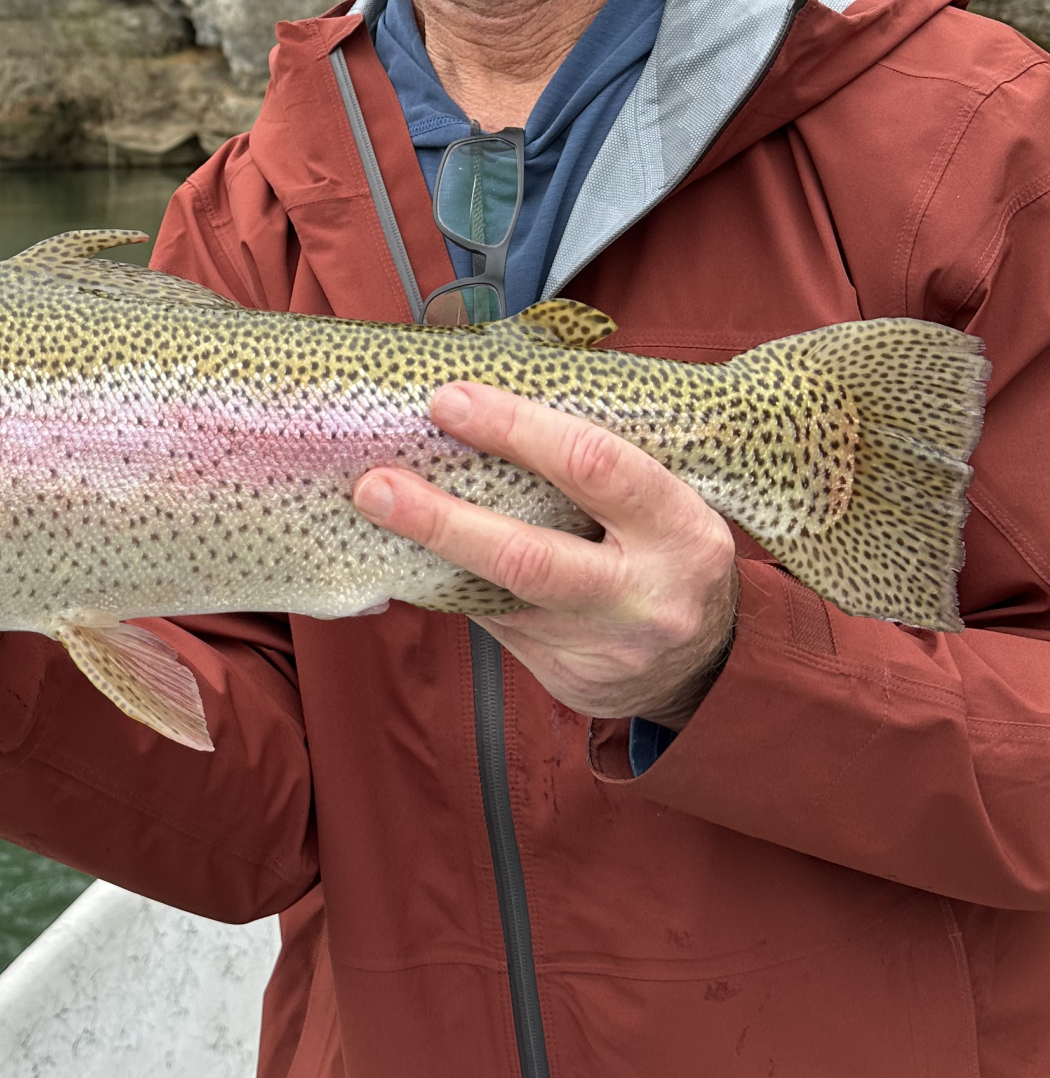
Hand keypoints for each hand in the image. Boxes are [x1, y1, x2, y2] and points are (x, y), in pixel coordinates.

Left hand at [354, 382, 738, 725]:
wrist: (704, 665)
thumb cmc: (670, 552)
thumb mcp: (667, 500)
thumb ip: (598, 464)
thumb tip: (489, 406)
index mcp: (678, 528)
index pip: (594, 465)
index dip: (517, 429)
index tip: (450, 401)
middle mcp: (642, 593)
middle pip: (529, 557)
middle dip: (443, 520)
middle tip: (377, 485)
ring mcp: (601, 645)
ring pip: (497, 596)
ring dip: (428, 552)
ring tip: (374, 512)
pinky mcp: (564, 676)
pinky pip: (493, 622)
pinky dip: (452, 584)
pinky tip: (413, 556)